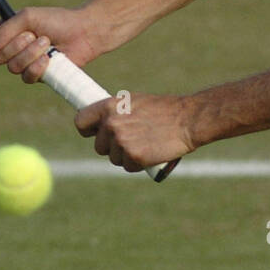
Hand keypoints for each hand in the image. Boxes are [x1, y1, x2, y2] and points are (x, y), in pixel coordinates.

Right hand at [0, 6, 102, 82]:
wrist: (82, 33)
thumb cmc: (57, 20)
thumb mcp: (29, 17)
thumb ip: (7, 28)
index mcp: (6, 31)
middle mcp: (11, 48)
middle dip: (15, 45)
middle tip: (32, 35)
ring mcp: (23, 63)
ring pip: (12, 67)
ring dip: (30, 53)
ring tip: (46, 43)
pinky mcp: (37, 75)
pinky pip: (27, 77)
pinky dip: (37, 66)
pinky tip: (49, 58)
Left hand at [75, 93, 195, 172]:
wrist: (188, 120)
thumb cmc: (165, 110)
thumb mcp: (135, 102)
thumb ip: (115, 112)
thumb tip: (99, 124)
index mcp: (110, 105)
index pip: (80, 122)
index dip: (88, 130)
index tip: (96, 133)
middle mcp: (111, 123)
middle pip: (99, 146)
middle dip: (113, 147)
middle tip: (134, 139)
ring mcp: (121, 141)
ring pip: (114, 158)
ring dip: (127, 156)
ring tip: (146, 143)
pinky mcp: (133, 157)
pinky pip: (128, 167)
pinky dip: (138, 164)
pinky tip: (152, 152)